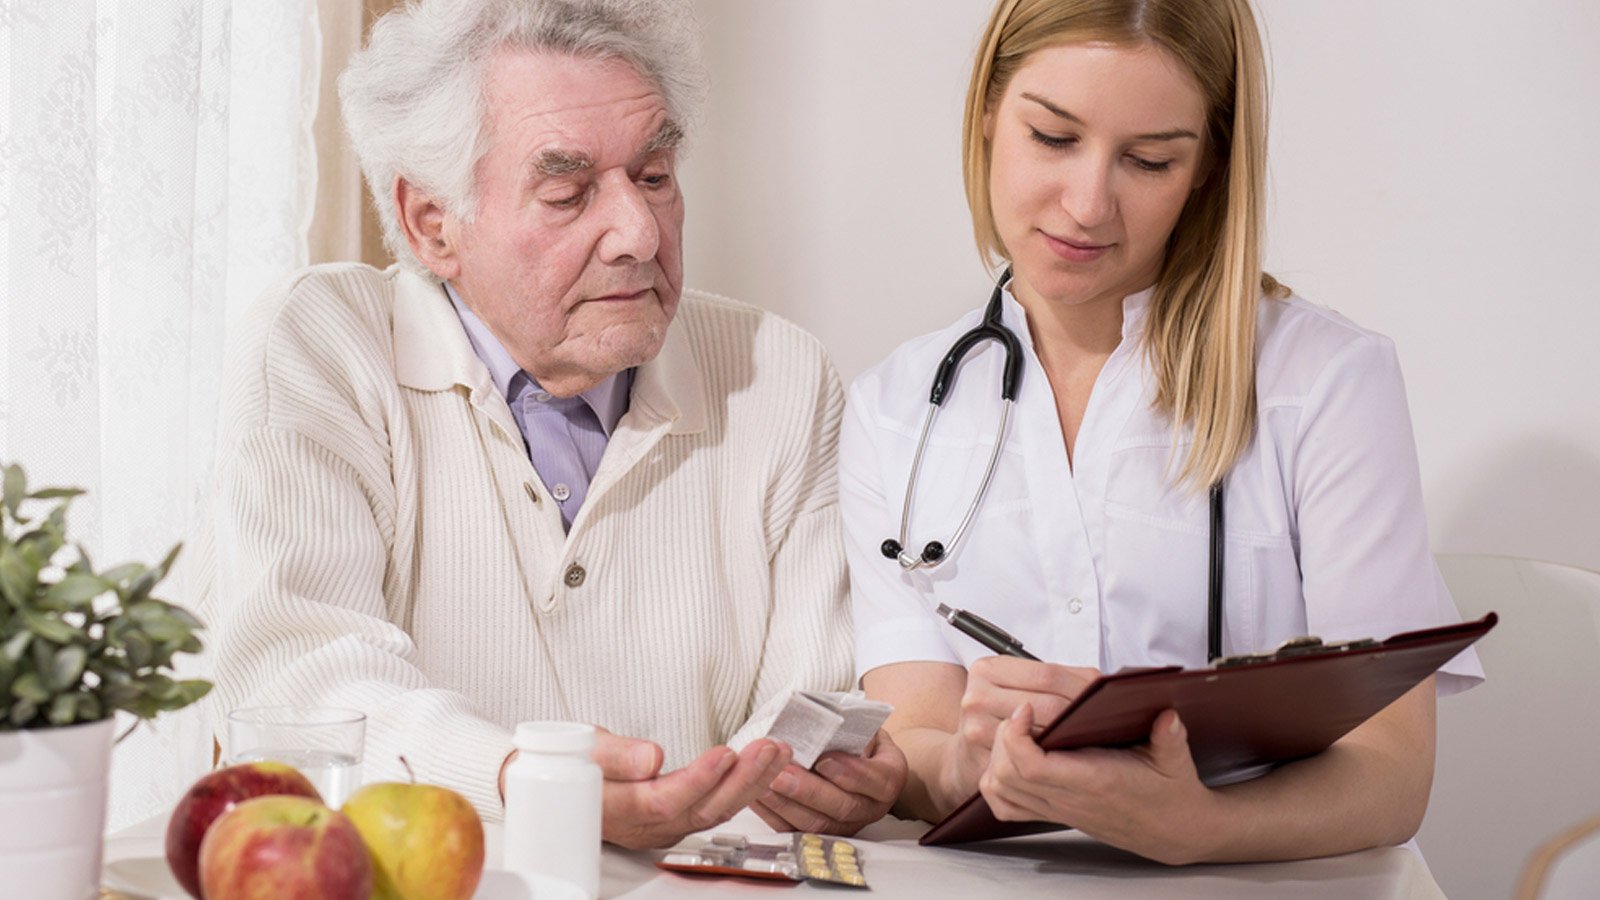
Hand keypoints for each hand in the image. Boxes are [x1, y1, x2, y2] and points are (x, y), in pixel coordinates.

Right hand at [593, 731, 792, 849]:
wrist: (567, 788)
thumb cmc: (576, 763)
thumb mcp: (585, 747)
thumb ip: (616, 755)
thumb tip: (650, 757)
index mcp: (620, 808)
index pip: (664, 800)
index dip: (698, 780)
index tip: (724, 754)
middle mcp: (646, 824)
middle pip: (700, 809)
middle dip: (740, 779)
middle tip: (767, 749)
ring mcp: (665, 825)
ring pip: (714, 810)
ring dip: (750, 782)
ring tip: (777, 753)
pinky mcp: (678, 818)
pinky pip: (716, 808)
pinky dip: (744, 787)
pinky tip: (764, 767)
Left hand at [750, 730, 908, 835]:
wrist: (861, 761)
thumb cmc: (860, 740)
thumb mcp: (865, 727)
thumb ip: (851, 729)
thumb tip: (822, 727)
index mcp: (888, 778)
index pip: (876, 781)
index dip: (850, 773)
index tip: (824, 759)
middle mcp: (870, 807)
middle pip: (842, 807)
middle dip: (808, 791)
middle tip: (782, 774)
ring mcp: (846, 825)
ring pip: (816, 824)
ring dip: (786, 804)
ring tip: (763, 783)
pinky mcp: (821, 834)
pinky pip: (795, 830)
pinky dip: (772, 814)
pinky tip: (756, 795)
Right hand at [943, 657, 1098, 804]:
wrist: (968, 751)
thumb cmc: (1004, 713)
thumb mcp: (1021, 684)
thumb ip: (1056, 677)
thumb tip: (1101, 682)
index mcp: (986, 669)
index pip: (1049, 675)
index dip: (1082, 688)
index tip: (1105, 699)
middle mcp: (976, 697)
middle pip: (1049, 706)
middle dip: (1083, 716)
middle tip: (1109, 723)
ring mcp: (977, 731)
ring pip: (1045, 737)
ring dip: (1074, 741)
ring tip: (1094, 741)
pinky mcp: (983, 763)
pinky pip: (1032, 764)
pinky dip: (1056, 764)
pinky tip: (1071, 762)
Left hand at [980, 705, 1217, 864]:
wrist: (1171, 830)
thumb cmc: (1170, 793)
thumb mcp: (1175, 761)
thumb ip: (1170, 737)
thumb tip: (1168, 715)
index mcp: (1094, 781)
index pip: (1032, 766)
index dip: (1017, 734)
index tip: (1026, 707)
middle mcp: (1069, 799)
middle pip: (1006, 774)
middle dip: (1002, 738)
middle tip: (1019, 713)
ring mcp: (1057, 809)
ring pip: (999, 790)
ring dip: (995, 757)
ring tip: (1014, 731)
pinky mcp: (1053, 815)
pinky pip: (1006, 807)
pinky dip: (996, 783)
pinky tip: (1009, 760)